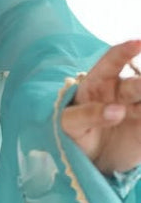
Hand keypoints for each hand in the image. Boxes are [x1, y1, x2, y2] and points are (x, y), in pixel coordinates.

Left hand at [60, 39, 140, 174]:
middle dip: (140, 86)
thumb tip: (116, 111)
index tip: (138, 44)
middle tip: (138, 89)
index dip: (124, 51)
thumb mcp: (69, 124)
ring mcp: (137, 108)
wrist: (88, 158)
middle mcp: (122, 92)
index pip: (112, 61)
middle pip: (136, 85)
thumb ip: (86, 115)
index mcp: (99, 83)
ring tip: (138, 111)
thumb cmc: (74, 133)